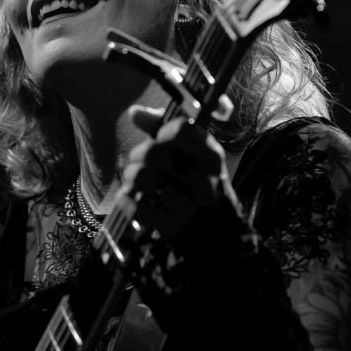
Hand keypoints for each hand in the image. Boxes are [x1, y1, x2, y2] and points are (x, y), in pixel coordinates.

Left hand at [115, 105, 238, 239]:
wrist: (222, 238)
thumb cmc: (203, 188)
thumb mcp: (197, 157)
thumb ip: (165, 130)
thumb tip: (135, 112)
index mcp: (211, 157)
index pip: (181, 128)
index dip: (163, 131)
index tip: (161, 139)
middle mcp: (204, 180)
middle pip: (154, 151)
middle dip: (138, 155)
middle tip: (140, 162)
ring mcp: (188, 206)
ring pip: (141, 176)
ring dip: (131, 176)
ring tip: (137, 181)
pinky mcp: (171, 228)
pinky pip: (133, 203)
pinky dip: (128, 199)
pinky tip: (137, 199)